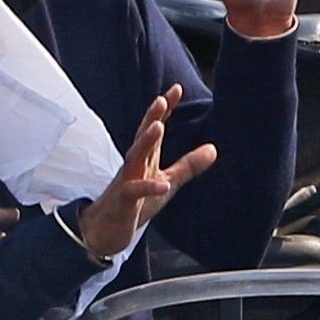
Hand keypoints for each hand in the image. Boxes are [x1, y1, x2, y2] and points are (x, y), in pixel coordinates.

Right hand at [76, 90, 215, 261]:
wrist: (106, 231)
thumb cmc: (136, 203)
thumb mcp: (167, 182)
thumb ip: (188, 165)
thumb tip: (214, 148)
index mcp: (146, 158)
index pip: (155, 128)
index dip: (165, 109)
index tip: (176, 88)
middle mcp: (134, 165)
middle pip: (142, 137)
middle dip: (151, 118)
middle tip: (161, 99)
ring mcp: (126, 182)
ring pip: (133, 158)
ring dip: (145, 143)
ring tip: (158, 127)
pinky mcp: (122, 202)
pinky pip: (133, 191)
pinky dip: (149, 187)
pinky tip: (164, 185)